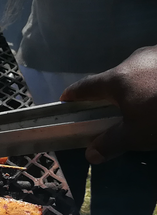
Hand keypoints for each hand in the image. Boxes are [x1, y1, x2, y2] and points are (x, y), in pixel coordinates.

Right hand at [60, 46, 156, 163]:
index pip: (85, 86)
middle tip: (120, 111)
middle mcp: (134, 60)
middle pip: (115, 77)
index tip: (67, 101)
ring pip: (142, 71)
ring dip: (142, 85)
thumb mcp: (138, 135)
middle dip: (114, 93)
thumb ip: (112, 142)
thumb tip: (90, 154)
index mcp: (116, 79)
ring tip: (153, 103)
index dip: (73, 95)